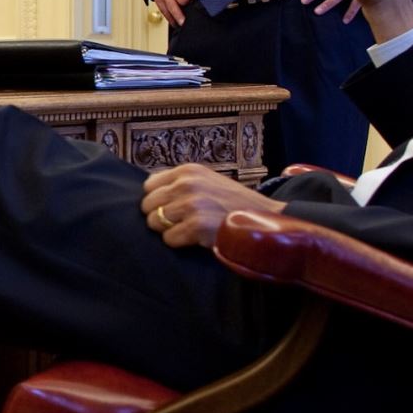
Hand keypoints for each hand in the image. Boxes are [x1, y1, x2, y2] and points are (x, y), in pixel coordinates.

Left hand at [140, 163, 282, 250]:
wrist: (264, 218)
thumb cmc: (233, 203)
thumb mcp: (207, 181)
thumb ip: (181, 184)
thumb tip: (148, 195)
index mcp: (188, 170)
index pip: (149, 186)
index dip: (157, 199)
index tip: (171, 207)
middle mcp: (187, 184)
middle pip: (147, 205)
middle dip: (159, 216)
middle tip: (179, 222)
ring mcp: (191, 204)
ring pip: (154, 222)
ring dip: (168, 230)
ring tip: (188, 229)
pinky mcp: (196, 225)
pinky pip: (168, 238)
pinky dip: (179, 242)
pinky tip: (195, 238)